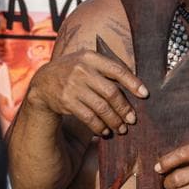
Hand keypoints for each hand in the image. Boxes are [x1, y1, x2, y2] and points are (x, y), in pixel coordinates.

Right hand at [27, 51, 147, 136]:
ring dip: (114, 120)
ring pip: (101, 108)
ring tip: (121, 128)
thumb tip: (135, 85)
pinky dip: (99, 126)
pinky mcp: (67, 101)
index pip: (117, 69)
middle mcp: (82, 70)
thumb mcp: (87, 62)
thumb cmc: (74, 71)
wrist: (44, 82)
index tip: (145, 94)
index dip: (133, 83)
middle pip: (111, 92)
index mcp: (91, 57)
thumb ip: (106, 69)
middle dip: (124, 108)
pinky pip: (88, 117)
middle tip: (132, 119)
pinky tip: (105, 131)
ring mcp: (73, 86)